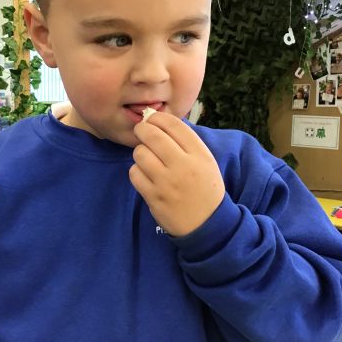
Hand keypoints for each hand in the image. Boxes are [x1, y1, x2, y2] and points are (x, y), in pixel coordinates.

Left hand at [129, 112, 224, 236]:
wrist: (207, 224)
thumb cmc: (205, 187)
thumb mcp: (205, 161)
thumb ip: (186, 142)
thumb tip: (158, 121)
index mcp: (200, 154)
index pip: (173, 125)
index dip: (157, 117)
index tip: (152, 119)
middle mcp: (183, 166)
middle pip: (152, 135)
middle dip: (142, 129)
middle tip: (141, 132)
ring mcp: (167, 182)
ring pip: (140, 153)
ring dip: (140, 152)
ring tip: (147, 158)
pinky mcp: (154, 197)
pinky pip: (134, 173)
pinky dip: (137, 171)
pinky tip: (145, 175)